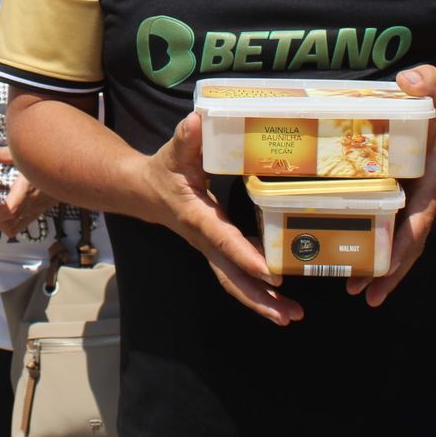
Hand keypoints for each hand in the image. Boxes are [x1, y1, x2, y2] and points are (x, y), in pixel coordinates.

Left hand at [0, 144, 55, 237]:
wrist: (74, 162)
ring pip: (17, 226)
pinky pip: (25, 222)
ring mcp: (40, 207)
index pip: (11, 209)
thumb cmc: (46, 155)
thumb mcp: (20, 153)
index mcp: (28, 186)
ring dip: (3, 225)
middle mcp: (34, 201)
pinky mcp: (44, 208)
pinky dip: (13, 223)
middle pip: (11, 222)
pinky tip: (5, 214)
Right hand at [148, 113, 302, 325]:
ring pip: (235, 282)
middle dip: (260, 297)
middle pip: (232, 276)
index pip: (224, 239)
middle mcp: (205, 240)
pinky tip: (281, 300)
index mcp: (198, 217)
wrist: (144, 193)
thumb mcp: (173, 152)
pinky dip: (258, 291)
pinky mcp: (217, 251)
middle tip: (289, 314)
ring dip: (262, 302)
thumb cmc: (163, 171)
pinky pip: (237, 275)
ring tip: (292, 316)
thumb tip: (198, 120)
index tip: (271, 272)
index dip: (246, 256)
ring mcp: (211, 249)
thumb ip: (186, 137)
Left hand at [347, 65, 435, 306]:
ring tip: (356, 293)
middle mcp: (423, 199)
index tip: (388, 266)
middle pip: (409, 243)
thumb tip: (410, 81)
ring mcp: (414, 202)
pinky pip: (392, 228)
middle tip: (363, 296)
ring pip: (400, 242)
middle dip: (389, 272)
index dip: (404, 243)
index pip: (419, 219)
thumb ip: (430, 82)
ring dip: (382, 269)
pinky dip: (379, 248)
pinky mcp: (405, 199)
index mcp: (432, 181)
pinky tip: (356, 263)